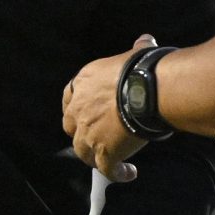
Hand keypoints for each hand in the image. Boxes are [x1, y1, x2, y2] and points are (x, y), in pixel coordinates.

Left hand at [61, 33, 150, 179]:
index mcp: (82, 84)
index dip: (75, 108)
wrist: (145, 90)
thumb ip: (136, 49)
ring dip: (94, 157)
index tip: (83, 113)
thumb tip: (145, 40)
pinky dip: (117, 174)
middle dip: (81, 134)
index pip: (68, 99)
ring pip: (83, 152)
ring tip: (109, 161)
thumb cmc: (140, 69)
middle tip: (97, 137)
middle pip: (71, 128)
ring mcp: (89, 134)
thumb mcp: (134, 54)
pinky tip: (128, 173)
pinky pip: (107, 170)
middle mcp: (79, 110)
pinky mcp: (104, 153)